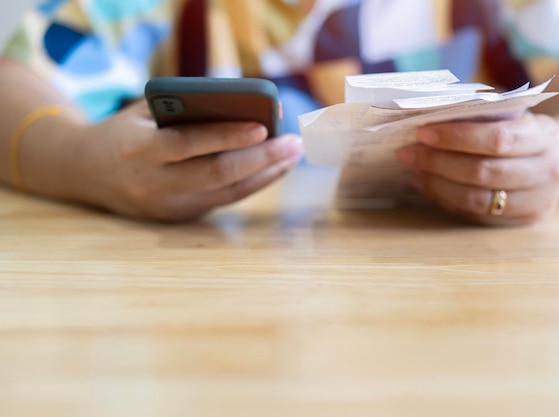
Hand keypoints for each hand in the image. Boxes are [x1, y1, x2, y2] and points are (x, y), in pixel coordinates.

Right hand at [72, 101, 302, 220]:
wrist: (88, 173)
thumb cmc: (126, 131)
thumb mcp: (145, 111)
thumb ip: (186, 109)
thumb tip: (245, 107)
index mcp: (140, 150)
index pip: (189, 144)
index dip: (227, 136)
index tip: (264, 126)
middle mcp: (154, 183)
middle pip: (217, 175)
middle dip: (261, 159)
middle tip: (294, 143)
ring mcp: (168, 206)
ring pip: (226, 193)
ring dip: (266, 175)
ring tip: (293, 155)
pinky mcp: (179, 217)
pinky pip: (223, 200)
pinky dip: (251, 184)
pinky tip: (273, 169)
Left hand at [395, 113, 558, 225]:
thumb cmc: (522, 132)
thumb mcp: (514, 116)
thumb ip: (481, 117)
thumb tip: (428, 121)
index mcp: (545, 137)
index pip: (497, 139)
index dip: (456, 137)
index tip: (422, 133)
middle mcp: (547, 172)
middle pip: (482, 172)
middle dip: (438, 162)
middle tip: (407, 153)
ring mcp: (538, 202)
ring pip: (477, 199)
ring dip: (437, 185)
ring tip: (414, 170)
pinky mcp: (522, 222)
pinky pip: (476, 215)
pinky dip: (446, 200)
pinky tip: (427, 185)